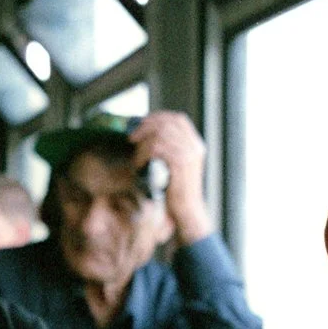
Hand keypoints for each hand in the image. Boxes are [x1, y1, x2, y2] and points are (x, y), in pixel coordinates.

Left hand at [130, 111, 213, 244]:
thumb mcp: (175, 165)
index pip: (178, 119)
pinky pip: (157, 149)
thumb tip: (147, 133)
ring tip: (137, 158)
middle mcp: (194, 146)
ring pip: (159, 135)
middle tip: (132, 137)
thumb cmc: (176, 191)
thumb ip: (168, 149)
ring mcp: (189, 154)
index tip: (142, 123)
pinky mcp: (180, 164)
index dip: (158, 117)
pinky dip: (143, 155)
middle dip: (146, 127)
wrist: (186, 211)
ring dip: (143, 145)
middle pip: (167, 123)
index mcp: (195, 144)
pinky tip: (139, 166)